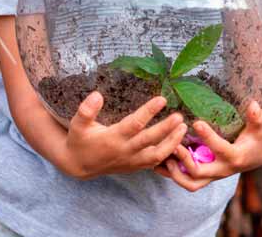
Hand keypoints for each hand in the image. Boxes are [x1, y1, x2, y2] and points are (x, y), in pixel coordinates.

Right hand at [63, 91, 187, 179]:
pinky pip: (155, 163)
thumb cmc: (80, 141)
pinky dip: (168, 154)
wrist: (80, 165)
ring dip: (172, 143)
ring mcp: (132, 161)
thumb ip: (86, 111)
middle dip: (166, 129)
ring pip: (156, 155)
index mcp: (112, 138)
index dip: (148, 112)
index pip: (134, 124)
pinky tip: (179, 142)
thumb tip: (97, 94)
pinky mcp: (136, 166)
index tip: (162, 99)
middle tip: (179, 116)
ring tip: (183, 129)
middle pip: (149, 140)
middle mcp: (124, 151)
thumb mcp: (77, 126)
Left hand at [154, 101, 261, 191]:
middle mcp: (222, 170)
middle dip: (184, 160)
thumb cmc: (257, 138)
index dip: (208, 137)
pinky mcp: (205, 176)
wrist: (255, 155)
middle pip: (199, 173)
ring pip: (190, 183)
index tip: (196, 122)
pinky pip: (186, 180)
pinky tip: (158, 162)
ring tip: (162, 157)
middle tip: (173, 145)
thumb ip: (256, 118)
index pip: (220, 149)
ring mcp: (212, 175)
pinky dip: (172, 174)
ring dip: (174, 173)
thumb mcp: (259, 127)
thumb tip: (254, 105)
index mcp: (235, 157)